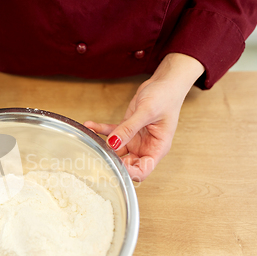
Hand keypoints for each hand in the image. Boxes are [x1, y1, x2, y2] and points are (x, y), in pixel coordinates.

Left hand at [85, 53, 204, 180]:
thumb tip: (113, 143)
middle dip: (112, 160)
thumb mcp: (146, 112)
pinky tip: (90, 125)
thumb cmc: (166, 97)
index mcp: (157, 148)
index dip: (129, 172)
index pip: (143, 170)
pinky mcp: (126, 129)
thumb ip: (129, 128)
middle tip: (97, 153)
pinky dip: (100, 130)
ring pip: (115, 149)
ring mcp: (135, 139)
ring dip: (102, 144)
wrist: (164, 82)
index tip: (114, 166)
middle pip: (127, 163)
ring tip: (90, 136)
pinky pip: (111, 133)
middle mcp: (146, 147)